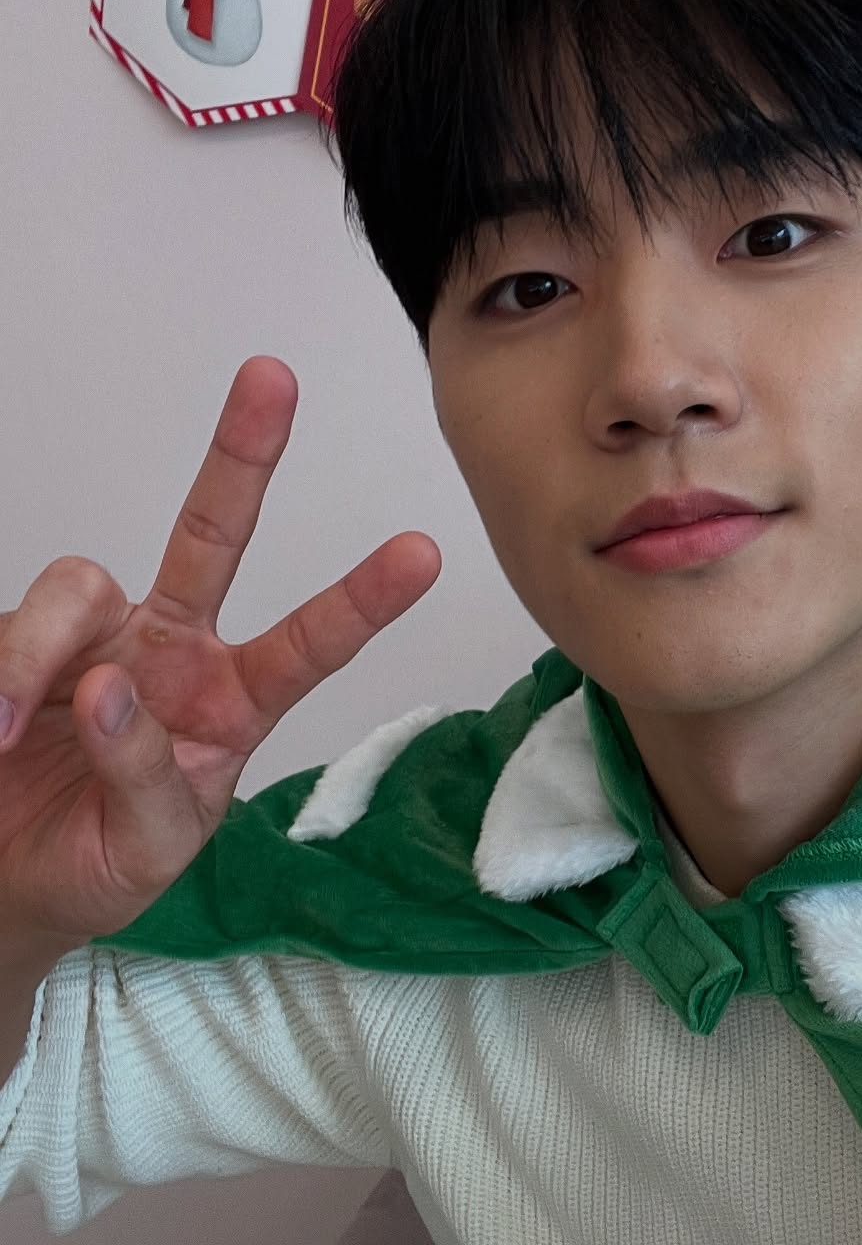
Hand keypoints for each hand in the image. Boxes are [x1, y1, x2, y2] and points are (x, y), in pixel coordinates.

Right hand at [0, 357, 440, 947]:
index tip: (423, 552)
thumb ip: (146, 775)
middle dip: (241, 456)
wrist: (9, 881)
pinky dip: (1, 679)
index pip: (307, 643)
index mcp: (234, 699)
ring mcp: (94, 639)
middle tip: (273, 377)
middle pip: (212, 534)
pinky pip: (12, 636)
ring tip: (7, 731)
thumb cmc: (105, 857)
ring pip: (77, 587)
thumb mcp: (151, 845)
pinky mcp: (21, 648)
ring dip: (36, 652)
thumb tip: (107, 690)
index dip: (362, 599)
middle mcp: (172, 649)